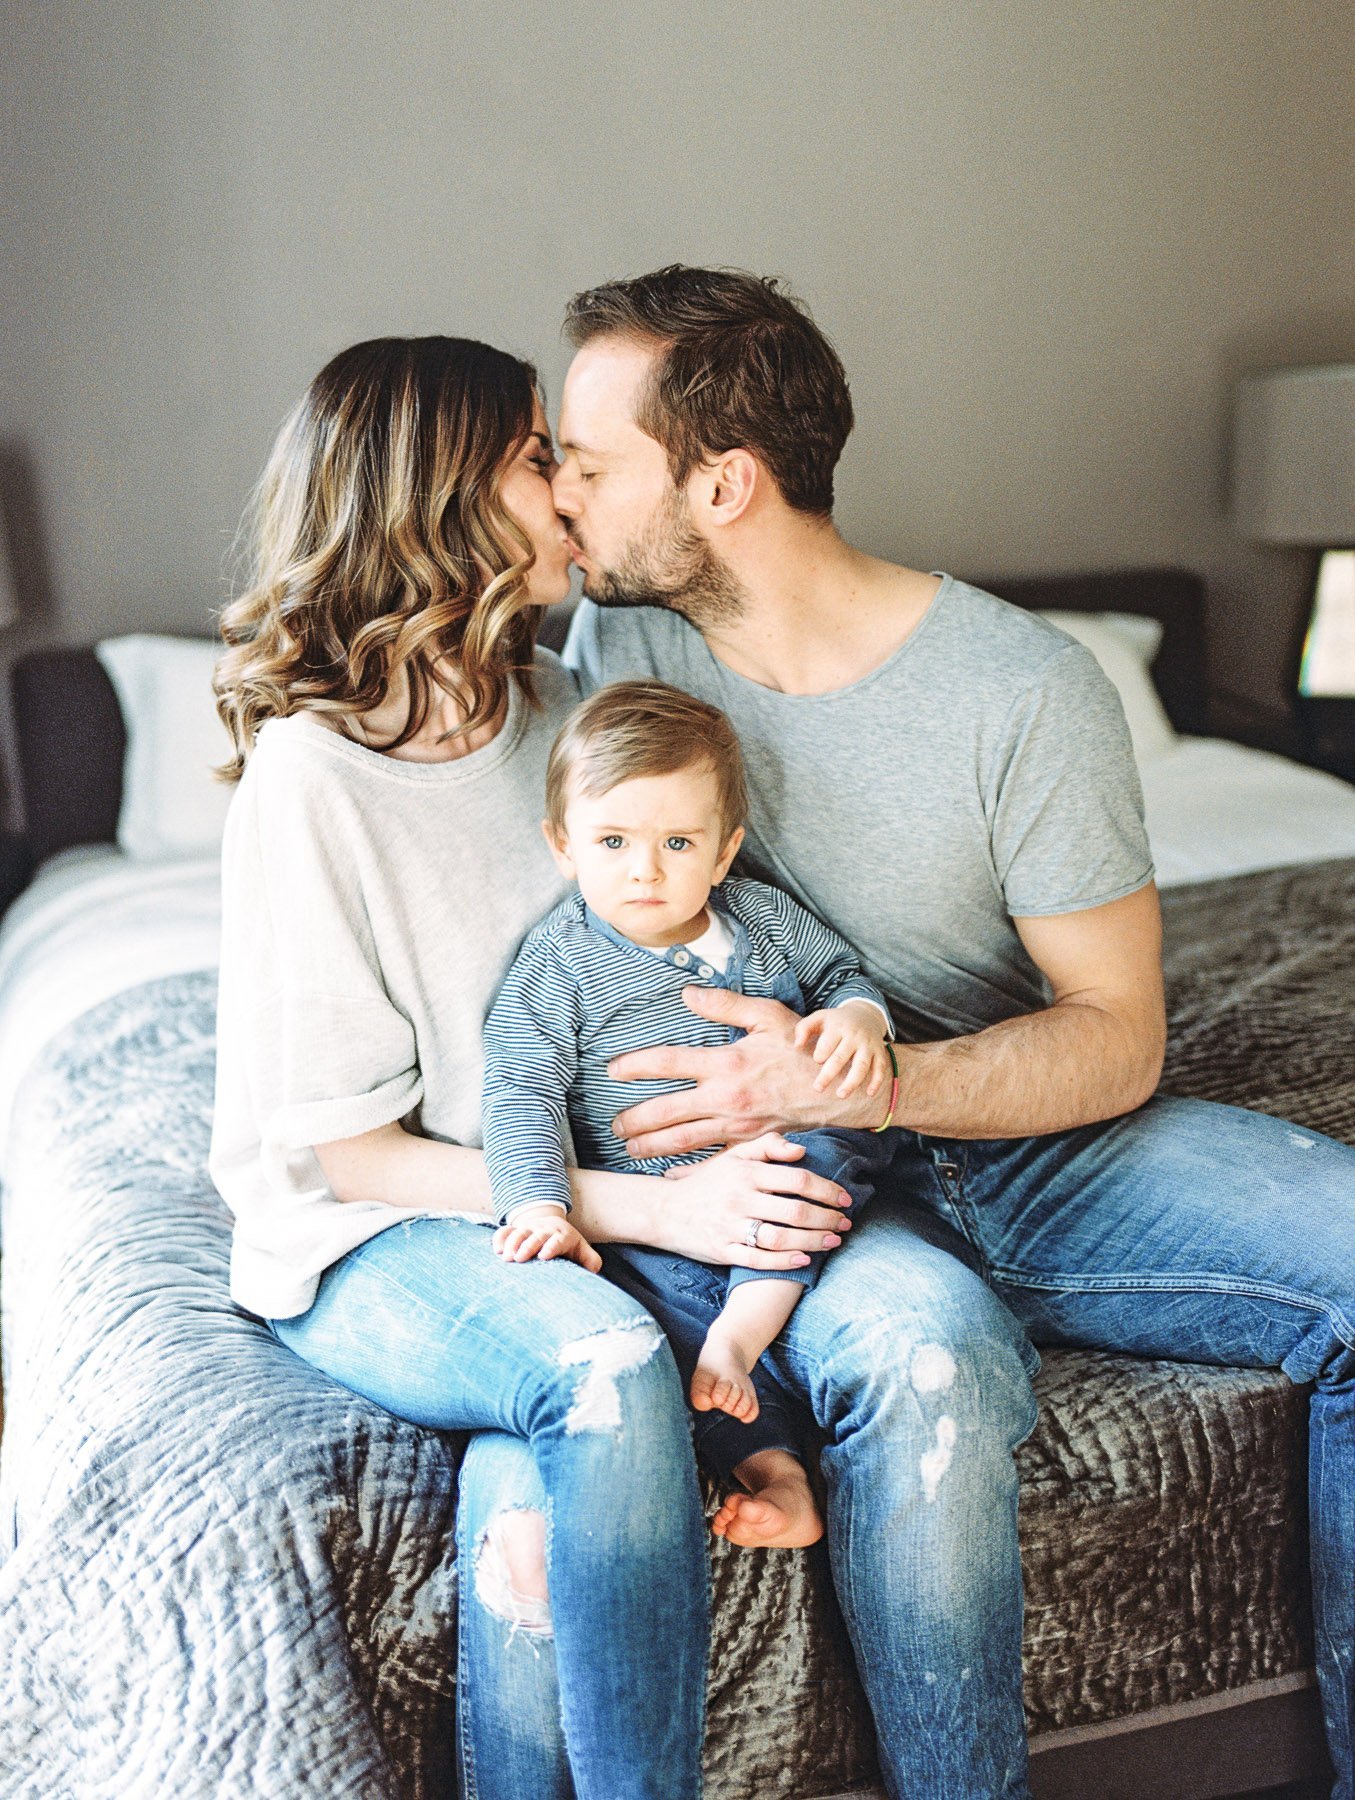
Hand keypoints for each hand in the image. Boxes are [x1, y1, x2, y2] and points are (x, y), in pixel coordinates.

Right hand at [493, 1207, 602, 1272]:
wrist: (552, 1225)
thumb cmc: (568, 1245)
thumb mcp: (581, 1250)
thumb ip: (590, 1260)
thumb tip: (593, 1269)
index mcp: (563, 1235)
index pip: (558, 1240)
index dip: (551, 1247)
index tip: (543, 1256)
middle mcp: (545, 1230)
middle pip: (536, 1236)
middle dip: (527, 1246)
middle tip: (519, 1259)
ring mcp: (529, 1228)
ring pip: (519, 1232)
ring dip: (512, 1243)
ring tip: (506, 1258)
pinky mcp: (516, 1229)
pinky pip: (505, 1230)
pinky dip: (500, 1239)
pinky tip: (496, 1251)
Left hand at [608, 987, 879, 1160]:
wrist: (840, 1090)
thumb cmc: (804, 1049)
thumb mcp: (768, 1016)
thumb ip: (726, 1004)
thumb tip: (687, 993)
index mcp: (727, 1063)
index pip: (669, 1062)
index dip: (636, 1066)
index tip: (613, 1070)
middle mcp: (727, 1098)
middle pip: (668, 1112)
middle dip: (635, 1120)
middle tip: (613, 1125)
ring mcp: (738, 1126)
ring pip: (684, 1141)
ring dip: (653, 1146)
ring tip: (630, 1148)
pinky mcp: (750, 1144)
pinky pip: (713, 1161)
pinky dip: (688, 1169)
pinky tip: (669, 1173)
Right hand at [655, 1133, 851, 1269]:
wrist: (665, 1211)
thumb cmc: (708, 1183)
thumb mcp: (733, 1157)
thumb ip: (768, 1146)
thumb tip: (801, 1151)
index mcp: (745, 1173)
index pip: (797, 1180)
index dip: (827, 1190)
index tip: (844, 1199)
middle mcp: (739, 1199)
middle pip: (795, 1211)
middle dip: (827, 1219)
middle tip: (846, 1223)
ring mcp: (730, 1227)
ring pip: (782, 1237)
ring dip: (814, 1241)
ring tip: (834, 1241)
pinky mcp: (723, 1251)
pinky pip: (760, 1260)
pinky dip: (786, 1260)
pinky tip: (806, 1259)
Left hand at [794, 1000, 889, 1096]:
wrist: (866, 1014)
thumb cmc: (836, 1021)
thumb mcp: (819, 1017)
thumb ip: (804, 1028)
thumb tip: (796, 1046)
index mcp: (837, 1027)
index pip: (827, 1043)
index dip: (820, 1054)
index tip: (817, 1060)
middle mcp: (854, 1036)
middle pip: (841, 1057)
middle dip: (829, 1074)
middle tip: (818, 1088)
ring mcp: (868, 1045)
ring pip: (861, 1065)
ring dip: (852, 1081)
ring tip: (841, 1095)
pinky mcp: (879, 1052)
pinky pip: (880, 1068)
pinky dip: (877, 1081)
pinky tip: (869, 1094)